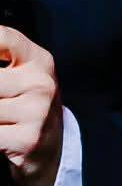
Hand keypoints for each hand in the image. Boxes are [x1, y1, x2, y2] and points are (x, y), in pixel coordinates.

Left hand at [0, 26, 63, 185]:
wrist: (52, 148)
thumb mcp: (24, 73)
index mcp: (39, 61)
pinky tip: (3, 132)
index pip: (4, 38)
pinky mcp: (27, 138)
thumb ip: (5, 53)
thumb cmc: (28, 105)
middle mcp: (42, 83)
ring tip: (2, 116)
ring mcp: (36, 111)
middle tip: (1, 100)